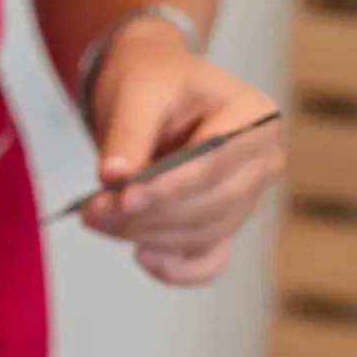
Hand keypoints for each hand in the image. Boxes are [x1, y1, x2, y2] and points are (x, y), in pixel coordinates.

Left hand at [81, 19, 283, 286]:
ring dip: (145, 235)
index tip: (123, 197)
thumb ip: (128, 134)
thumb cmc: (154, 85)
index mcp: (255, 118)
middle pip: (210, 205)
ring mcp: (245, 199)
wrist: (153, 96)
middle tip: (94, 209)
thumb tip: (114, 176)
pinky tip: (142, 257)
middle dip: (148, 214)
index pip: (215, 163)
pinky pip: (207, 263)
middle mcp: (261, 161)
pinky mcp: (222, 227)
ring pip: (201, 235)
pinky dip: (176, 270)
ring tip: (98, 218)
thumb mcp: (138, 93)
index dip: (168, 188)